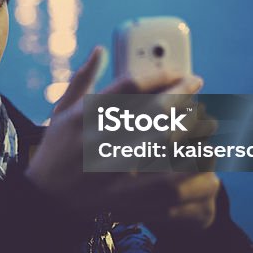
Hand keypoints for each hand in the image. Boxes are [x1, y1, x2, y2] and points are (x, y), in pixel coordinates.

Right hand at [25, 46, 215, 227]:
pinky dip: (193, 171)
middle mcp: (100, 142)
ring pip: (169, 148)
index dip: (161, 75)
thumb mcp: (61, 112)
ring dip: (193, 132)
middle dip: (184, 98)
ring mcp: (115, 173)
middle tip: (197, 90)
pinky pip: (171, 184)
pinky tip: (204, 161)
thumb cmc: (57, 150)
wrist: (46, 202)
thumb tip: (100, 50)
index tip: (180, 73)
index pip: (131, 85)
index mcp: (83, 116)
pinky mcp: (127, 199)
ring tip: (206, 123)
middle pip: (156, 113)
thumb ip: (82, 80)